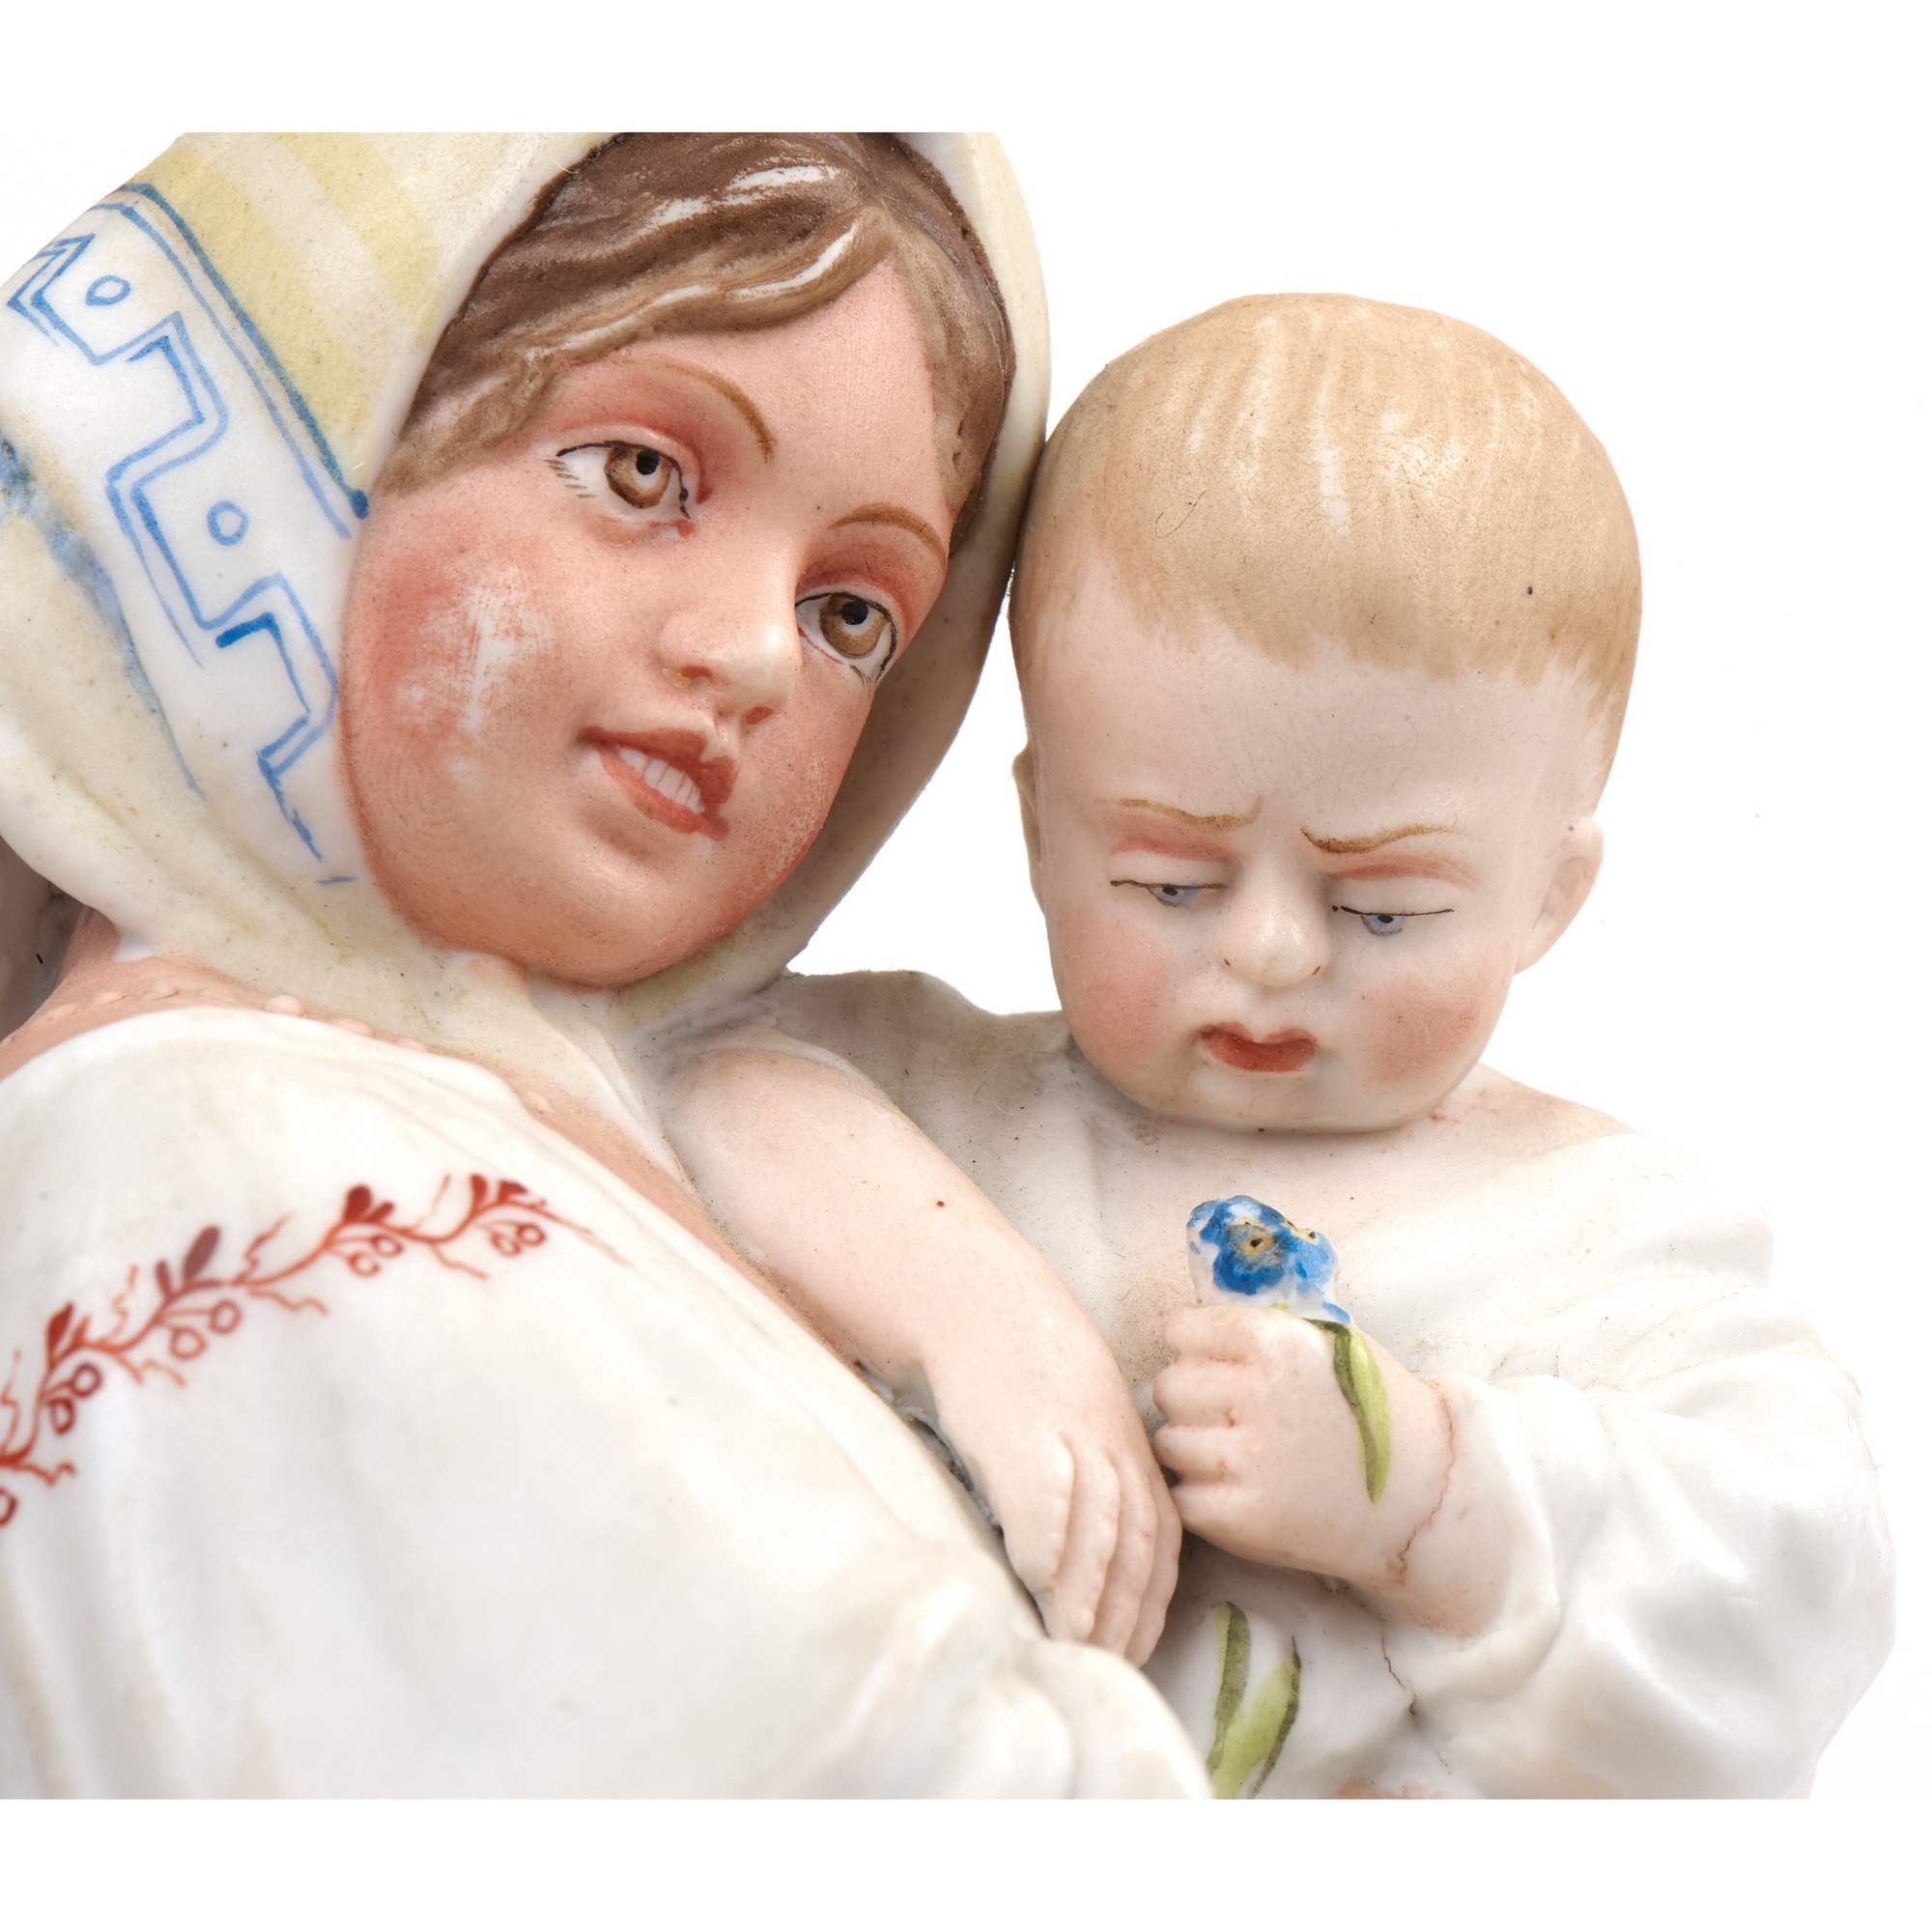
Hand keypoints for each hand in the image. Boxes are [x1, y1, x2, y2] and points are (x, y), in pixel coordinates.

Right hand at [933, 1327, 1180, 1665]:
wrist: (977, 1300)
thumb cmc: (1023, 1365)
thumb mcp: (1079, 1416)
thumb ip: (1094, 1478)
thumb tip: (1085, 1560)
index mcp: (1131, 1443)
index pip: (1162, 1534)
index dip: (1153, 1599)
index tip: (1139, 1649)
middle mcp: (1113, 1441)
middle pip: (1138, 1541)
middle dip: (1127, 1613)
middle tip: (1108, 1668)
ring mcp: (1070, 1434)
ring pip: (1101, 1526)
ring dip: (1092, 1594)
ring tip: (1075, 1646)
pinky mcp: (1021, 1429)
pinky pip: (1044, 1496)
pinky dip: (1048, 1543)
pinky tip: (1038, 1583)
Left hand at [1153, 1305, 1452, 1594]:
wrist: (1423, 1496)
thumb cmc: (1371, 1412)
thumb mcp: (1325, 1343)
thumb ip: (1258, 1332)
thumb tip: (1185, 1330)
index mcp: (1276, 1341)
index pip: (1181, 1331)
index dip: (1197, 1350)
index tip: (1220, 1368)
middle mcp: (1258, 1394)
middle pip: (1168, 1387)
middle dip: (1192, 1400)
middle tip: (1229, 1417)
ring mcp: (1249, 1460)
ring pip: (1168, 1442)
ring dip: (1193, 1450)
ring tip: (1236, 1457)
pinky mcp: (1244, 1519)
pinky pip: (1182, 1497)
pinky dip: (1201, 1497)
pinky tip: (1237, 1492)